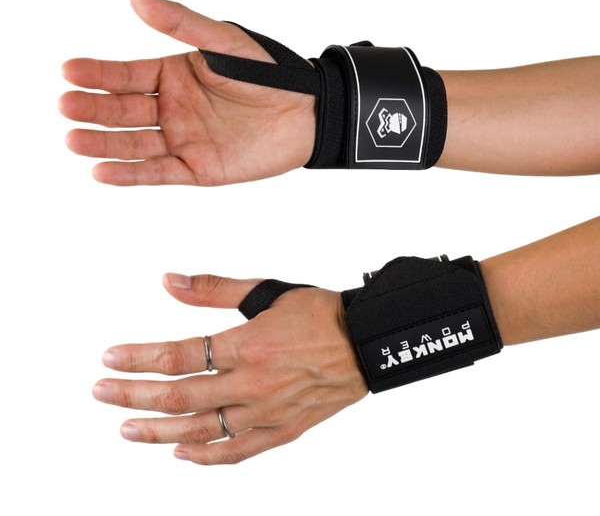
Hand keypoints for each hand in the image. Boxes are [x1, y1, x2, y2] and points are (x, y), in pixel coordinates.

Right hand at [60, 0, 315, 185]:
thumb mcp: (223, 43)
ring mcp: (183, 140)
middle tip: (65, 106)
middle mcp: (173, 109)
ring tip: (73, 138)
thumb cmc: (269, 74)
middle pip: (123, 111)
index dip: (97, 74)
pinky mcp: (198, 169)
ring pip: (135, 144)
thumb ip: (181, 24)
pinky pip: (159, 172)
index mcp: (174, 76)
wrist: (307, 113)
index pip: (125, 75)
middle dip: (93, 109)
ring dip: (103, 143)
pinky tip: (102, 171)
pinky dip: (131, 174)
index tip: (68, 71)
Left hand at [92, 274, 367, 464]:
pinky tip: (181, 454)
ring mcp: (267, 413)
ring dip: (158, 432)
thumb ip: (213, 289)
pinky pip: (238, 451)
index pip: (179, 355)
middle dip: (133, 395)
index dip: (139, 358)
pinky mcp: (283, 430)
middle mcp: (254, 384)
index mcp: (249, 345)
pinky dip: (206, 457)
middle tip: (101, 392)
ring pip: (202, 430)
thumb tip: (168, 280)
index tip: (110, 358)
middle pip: (180, 396)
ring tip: (126, 429)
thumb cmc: (320, 314)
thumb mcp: (265, 291)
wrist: (367, 342)